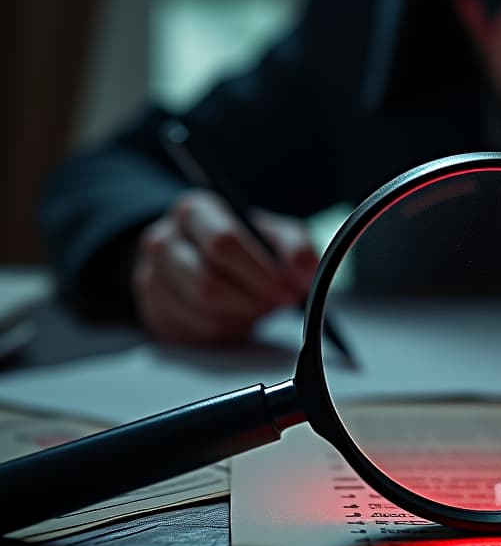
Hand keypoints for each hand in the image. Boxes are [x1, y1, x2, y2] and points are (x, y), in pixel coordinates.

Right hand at [132, 189, 318, 343]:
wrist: (204, 256)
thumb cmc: (244, 244)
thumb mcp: (276, 234)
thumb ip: (297, 249)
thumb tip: (305, 275)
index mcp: (194, 211)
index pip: (222, 243)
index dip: (260, 273)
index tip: (286, 290)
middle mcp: (163, 240)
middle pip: (208, 283)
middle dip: (251, 301)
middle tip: (275, 304)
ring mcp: (151, 277)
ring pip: (202, 314)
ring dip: (240, 318)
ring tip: (257, 307)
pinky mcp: (153, 311)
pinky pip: (195, 334)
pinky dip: (226, 332)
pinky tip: (236, 317)